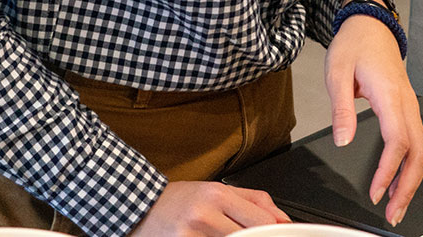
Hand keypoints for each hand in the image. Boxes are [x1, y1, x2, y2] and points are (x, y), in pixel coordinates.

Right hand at [130, 181, 289, 236]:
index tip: (283, 234)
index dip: (276, 231)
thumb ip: (253, 201)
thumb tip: (283, 218)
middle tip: (255, 235)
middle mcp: (205, 215)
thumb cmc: (180, 200)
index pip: (261, 219)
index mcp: (217, 195)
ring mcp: (192, 236)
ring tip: (225, 233)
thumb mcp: (216, 190)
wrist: (139, 207)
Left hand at [324, 9, 422, 227]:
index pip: (398, 141)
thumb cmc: (354, 45)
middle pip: (419, 152)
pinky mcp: (407, 108)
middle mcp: (406, 102)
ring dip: (411, 179)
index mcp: (390, 94)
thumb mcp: (337, 72)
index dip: (388, 171)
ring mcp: (410, 105)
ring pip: (421, 149)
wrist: (370, 25)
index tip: (375, 192)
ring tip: (395, 203)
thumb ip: (341, 109)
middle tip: (393, 212)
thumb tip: (344, 141)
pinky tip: (397, 179)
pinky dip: (410, 165)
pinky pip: (416, 141)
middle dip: (408, 186)